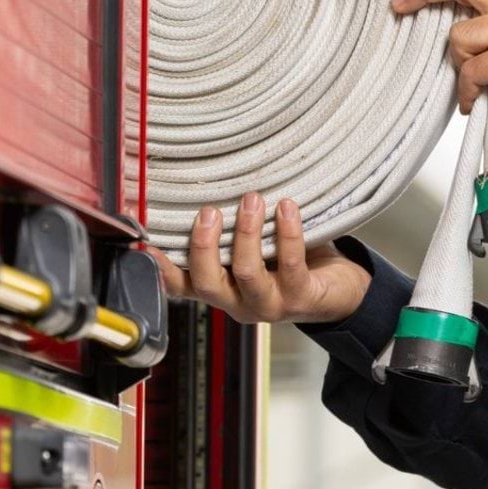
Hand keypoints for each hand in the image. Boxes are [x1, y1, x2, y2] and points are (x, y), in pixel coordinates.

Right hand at [151, 192, 372, 325]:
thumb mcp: (254, 248)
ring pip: (247, 273)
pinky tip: (286, 207)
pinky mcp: (301, 298)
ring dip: (246, 233)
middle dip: (204, 246)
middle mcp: (239, 302)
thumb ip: (229, 231)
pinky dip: (287, 233)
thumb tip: (207, 184)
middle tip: (208, 211)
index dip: (161, 268)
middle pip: (207, 284)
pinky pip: (290, 265)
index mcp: (222, 289)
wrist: (340, 291)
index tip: (146, 241)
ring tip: (252, 199)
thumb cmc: (291, 262)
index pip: (181, 285)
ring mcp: (269, 305)